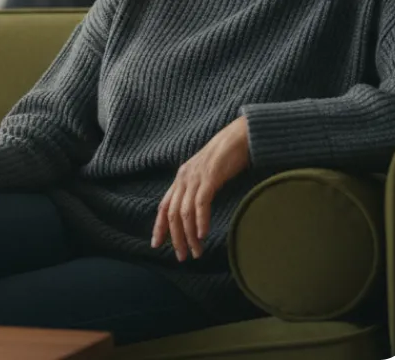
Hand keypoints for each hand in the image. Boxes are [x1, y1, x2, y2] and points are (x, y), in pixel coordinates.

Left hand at [151, 115, 250, 260]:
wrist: (238, 137)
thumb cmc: (225, 158)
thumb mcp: (205, 175)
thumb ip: (197, 190)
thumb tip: (194, 211)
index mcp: (180, 179)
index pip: (163, 206)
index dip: (159, 227)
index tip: (156, 244)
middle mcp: (183, 178)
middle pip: (172, 214)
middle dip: (175, 238)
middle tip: (181, 256)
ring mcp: (195, 178)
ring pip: (185, 212)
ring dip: (189, 235)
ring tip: (196, 252)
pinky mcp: (210, 177)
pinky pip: (201, 203)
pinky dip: (200, 220)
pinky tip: (203, 234)